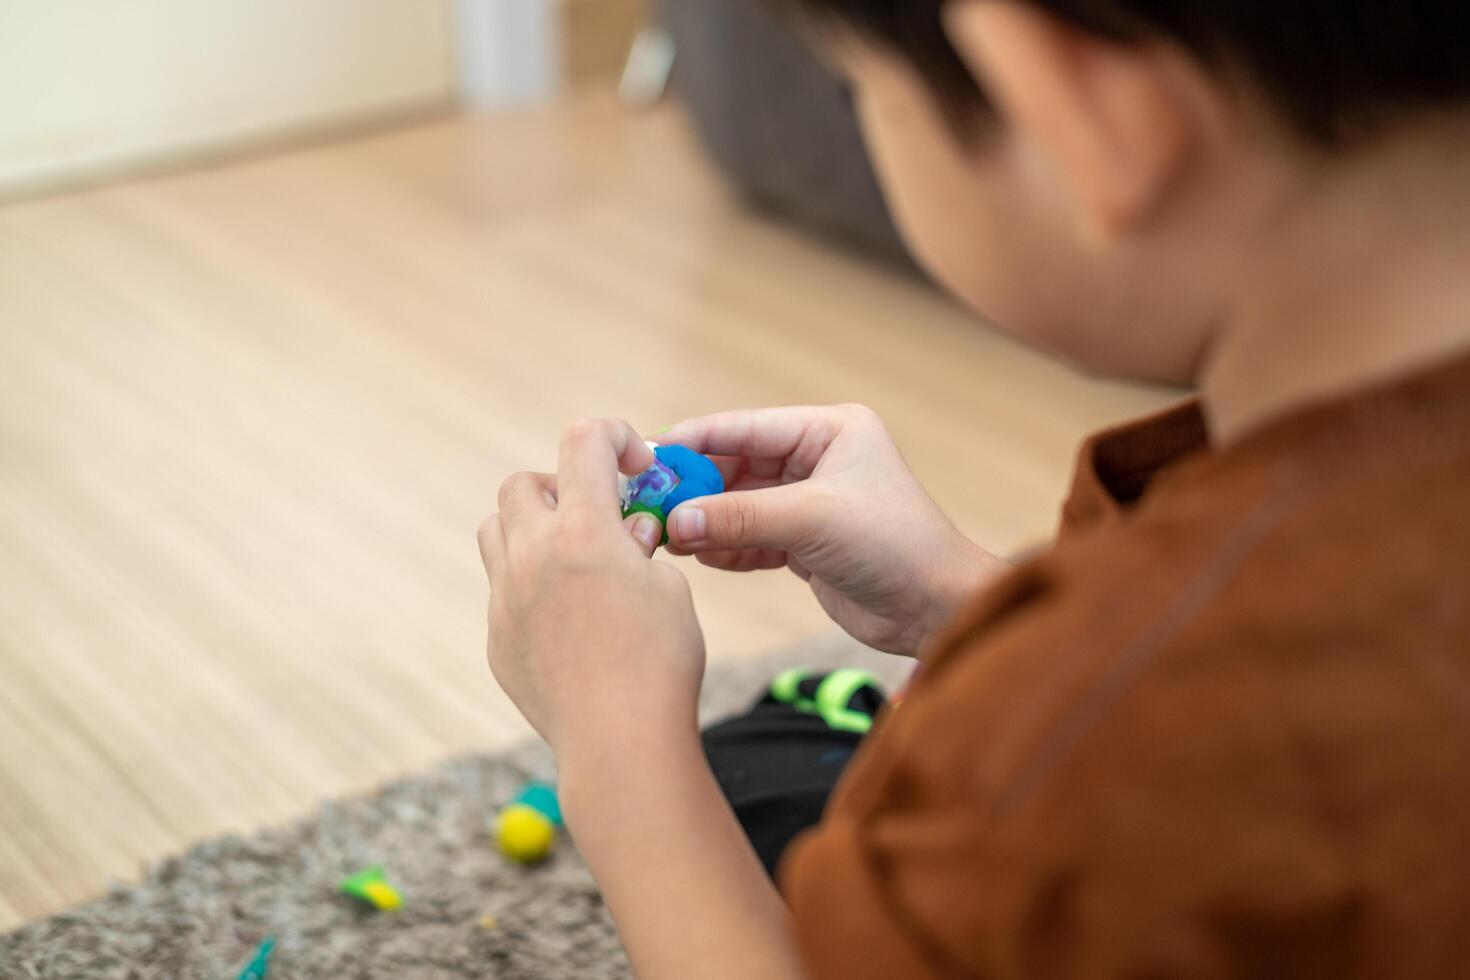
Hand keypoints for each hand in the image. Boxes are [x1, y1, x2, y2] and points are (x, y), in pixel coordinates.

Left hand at [478, 419, 705, 758]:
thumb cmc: (660, 660)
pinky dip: (529, 584)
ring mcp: (506, 597)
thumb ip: (639, 546)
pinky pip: (501, 588)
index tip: (634, 468)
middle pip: (523, 483)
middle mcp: (533, 553)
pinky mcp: (497, 637)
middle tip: (598, 517)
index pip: (584, 440)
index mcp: (583, 529)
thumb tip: (626, 532)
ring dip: (530, 527)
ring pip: (495, 530)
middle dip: (562, 486)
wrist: (620, 740)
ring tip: (571, 559)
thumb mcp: (669, 586)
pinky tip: (567, 618)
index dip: (615, 438)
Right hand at [661, 404, 1005, 656]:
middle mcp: (819, 460)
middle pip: (738, 466)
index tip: (650, 454)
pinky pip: (752, 537)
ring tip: (664, 534)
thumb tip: (677, 522)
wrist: (938, 608)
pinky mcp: (807, 543)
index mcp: (830, 431)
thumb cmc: (896, 546)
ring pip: (741, 504)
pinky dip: (725, 547)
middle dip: (696, 487)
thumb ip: (741, 519)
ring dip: (706, 520)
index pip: (747, 428)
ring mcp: (811, 502)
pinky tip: (697, 556)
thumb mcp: (813, 521)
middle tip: (649, 503)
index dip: (697, 440)